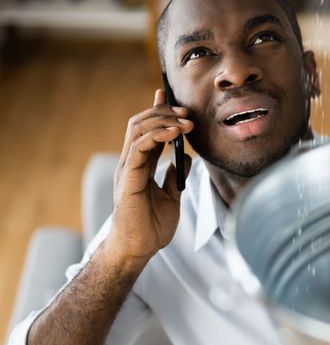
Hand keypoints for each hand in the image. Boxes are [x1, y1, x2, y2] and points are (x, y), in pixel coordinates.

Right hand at [108, 89, 193, 261]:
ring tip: (185, 122)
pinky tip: (174, 134)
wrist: (140, 249)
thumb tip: (187, 158)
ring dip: (163, 121)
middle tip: (187, 112)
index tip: (166, 94)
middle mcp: (131, 163)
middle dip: (163, 112)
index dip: (156, 110)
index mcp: (140, 166)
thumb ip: (176, 176)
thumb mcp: (172, 196)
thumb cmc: (151, 227)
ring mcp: (128, 169)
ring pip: (138, 130)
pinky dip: (157, 135)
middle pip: (141, 124)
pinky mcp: (129, 178)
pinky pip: (140, 148)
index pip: (146, 130)